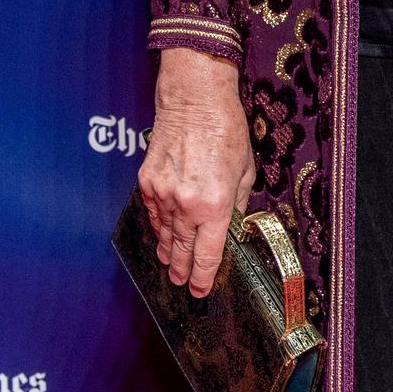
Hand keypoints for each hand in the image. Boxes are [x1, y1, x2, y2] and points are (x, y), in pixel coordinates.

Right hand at [137, 47, 255, 297]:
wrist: (194, 101)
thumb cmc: (225, 131)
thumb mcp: (245, 172)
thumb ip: (236, 205)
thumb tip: (231, 228)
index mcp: (216, 205)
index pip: (207, 254)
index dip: (204, 277)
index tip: (201, 290)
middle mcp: (186, 204)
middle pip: (182, 250)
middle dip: (183, 270)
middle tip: (183, 284)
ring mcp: (163, 194)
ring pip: (165, 234)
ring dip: (169, 252)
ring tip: (170, 265)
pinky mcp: (147, 182)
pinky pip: (152, 214)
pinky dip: (157, 227)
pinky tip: (161, 236)